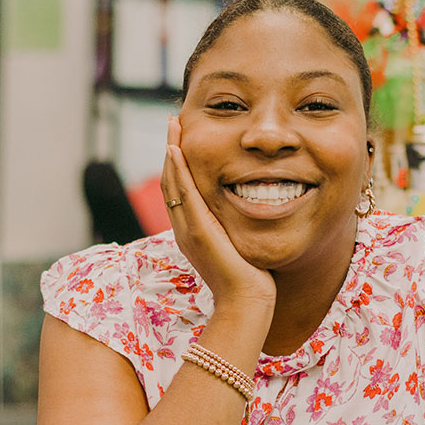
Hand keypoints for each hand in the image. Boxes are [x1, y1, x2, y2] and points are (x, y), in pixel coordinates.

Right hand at [163, 115, 275, 309]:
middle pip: (171, 181)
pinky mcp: (197, 232)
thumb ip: (237, 227)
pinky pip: (183, 196)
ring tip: (172, 126)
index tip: (183, 138)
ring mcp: (188, 230)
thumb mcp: (240, 244)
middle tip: (173, 122)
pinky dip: (178, 171)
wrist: (247, 303)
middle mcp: (185, 228)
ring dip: (171, 152)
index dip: (179, 163)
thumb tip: (254, 208)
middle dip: (172, 149)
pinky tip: (177, 150)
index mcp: (193, 231)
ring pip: (172, 184)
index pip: (181, 190)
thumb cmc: (250, 279)